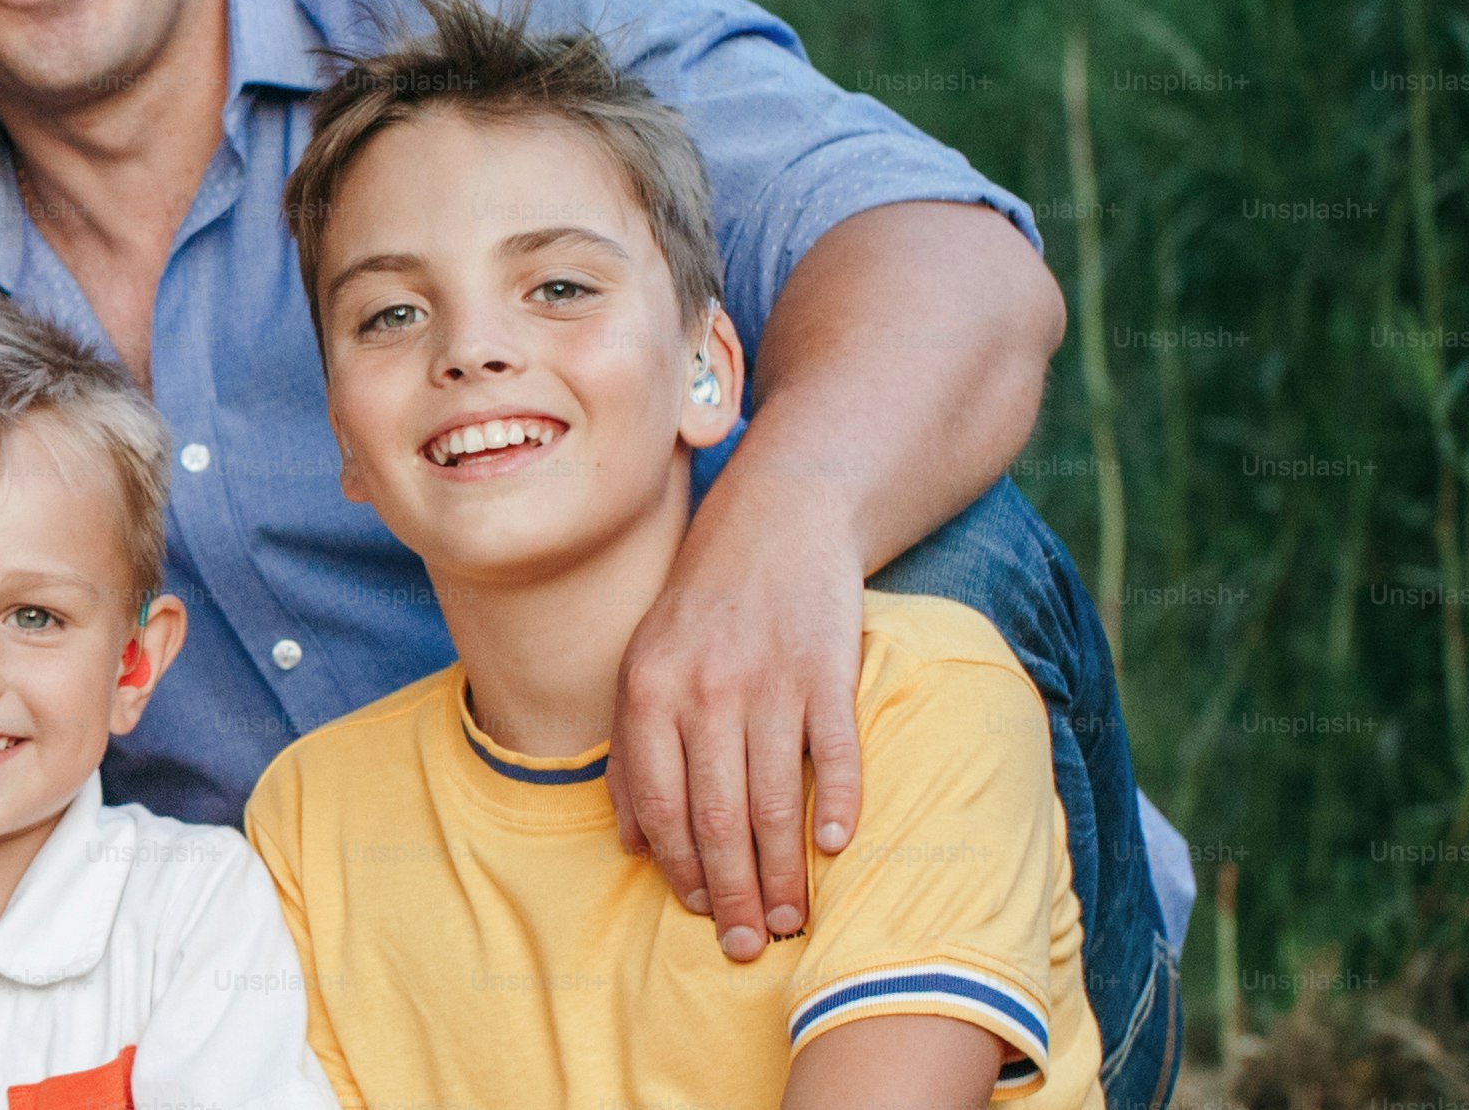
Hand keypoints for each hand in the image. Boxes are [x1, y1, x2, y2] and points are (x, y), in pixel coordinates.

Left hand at [610, 480, 867, 962]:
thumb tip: (630, 846)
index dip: (681, 871)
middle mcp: (703, 690)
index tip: (704, 914)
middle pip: (717, 818)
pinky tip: (838, 847)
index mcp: (648, 692)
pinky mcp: (826, 670)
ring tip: (794, 917)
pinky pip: (833, 752)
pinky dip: (837, 804)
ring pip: (774, 800)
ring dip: (785, 870)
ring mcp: (767, 680)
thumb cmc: (703, 609)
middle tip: (751, 944)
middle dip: (734, 893)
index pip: (660, 807)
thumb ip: (632, 753)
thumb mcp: (644, 667)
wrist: (776, 523)